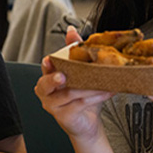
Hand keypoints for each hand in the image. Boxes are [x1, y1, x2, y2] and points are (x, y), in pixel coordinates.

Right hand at [35, 26, 111, 142]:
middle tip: (62, 77)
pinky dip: (96, 96)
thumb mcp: (79, 72)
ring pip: (69, 93)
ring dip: (89, 87)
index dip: (48, 63)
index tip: (50, 59)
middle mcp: (45, 92)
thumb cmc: (81, 97)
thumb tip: (71, 30)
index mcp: (47, 77)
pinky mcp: (63, 116)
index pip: (46, 67)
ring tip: (104, 81)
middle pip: (45, 84)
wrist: (87, 122)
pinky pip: (79, 104)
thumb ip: (73, 52)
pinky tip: (107, 92)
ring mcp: (52, 105)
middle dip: (54, 79)